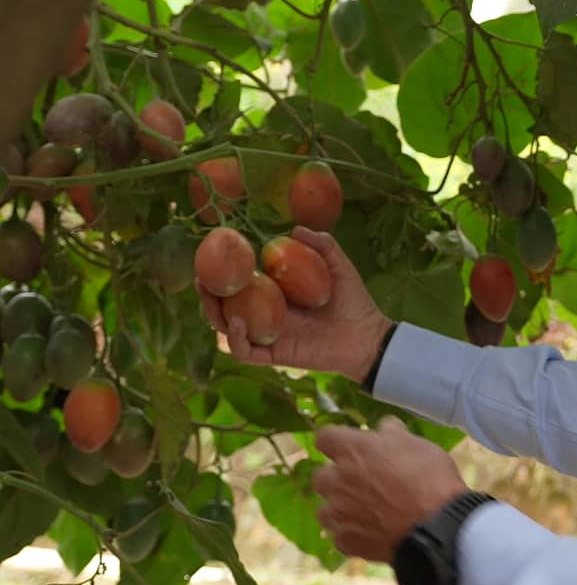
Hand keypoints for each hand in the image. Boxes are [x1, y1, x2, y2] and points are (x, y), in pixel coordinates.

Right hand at [196, 226, 391, 380]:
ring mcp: (267, 336)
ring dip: (214, 313)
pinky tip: (238, 321)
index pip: (241, 283)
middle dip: (208, 293)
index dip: (224, 271)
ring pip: (227, 328)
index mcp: (275, 294)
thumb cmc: (354, 301)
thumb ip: (323, 245)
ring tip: (210, 295)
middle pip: (225, 306)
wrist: (367, 336)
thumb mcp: (338, 267)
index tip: (213, 253)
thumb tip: (294, 228)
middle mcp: (266, 315)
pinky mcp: (273, 356)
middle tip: (201, 276)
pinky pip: (244, 351)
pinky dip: (236, 338)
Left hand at [313, 416, 470, 562]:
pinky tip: (371, 532)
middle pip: (320, 476)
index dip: (336, 441)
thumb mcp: (419, 446)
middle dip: (336, 477)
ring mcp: (338, 514)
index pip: (324, 437)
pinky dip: (352, 533)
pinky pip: (340, 535)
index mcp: (353, 451)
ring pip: (326, 509)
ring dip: (340, 507)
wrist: (436, 527)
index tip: (349, 446)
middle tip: (361, 481)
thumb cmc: (430, 479)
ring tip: (365, 511)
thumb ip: (394, 434)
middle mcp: (337, 481)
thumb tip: (384, 427)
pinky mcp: (345, 541)